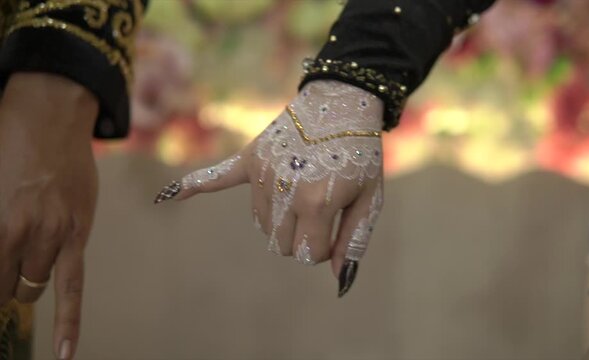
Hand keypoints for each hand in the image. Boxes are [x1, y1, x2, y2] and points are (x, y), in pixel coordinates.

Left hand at [0, 73, 97, 358]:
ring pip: (34, 285)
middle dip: (1, 286)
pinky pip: (72, 289)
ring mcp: (53, 236)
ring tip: (27, 259)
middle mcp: (22, 234)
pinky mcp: (77, 234)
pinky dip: (69, 324)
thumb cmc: (8, 142)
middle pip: (6, 286)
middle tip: (5, 270)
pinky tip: (65, 352)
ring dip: (27, 283)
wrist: (51, 116)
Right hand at [155, 80, 383, 295]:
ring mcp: (262, 174)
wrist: (343, 103)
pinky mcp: (250, 159)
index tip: (338, 224)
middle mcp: (284, 191)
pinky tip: (166, 196)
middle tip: (322, 209)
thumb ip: (353, 241)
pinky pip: (215, 177)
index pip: (308, 255)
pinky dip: (192, 186)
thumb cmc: (361, 155)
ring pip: (262, 225)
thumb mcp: (371, 200)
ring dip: (281, 219)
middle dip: (302, 237)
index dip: (326, 246)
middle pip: (281, 246)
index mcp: (316, 203)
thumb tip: (338, 281)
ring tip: (302, 188)